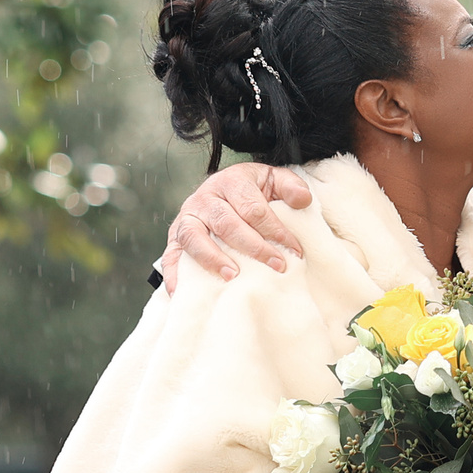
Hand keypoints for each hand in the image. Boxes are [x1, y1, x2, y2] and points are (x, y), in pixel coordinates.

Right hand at [158, 163, 314, 290]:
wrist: (225, 189)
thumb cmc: (254, 191)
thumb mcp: (274, 180)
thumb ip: (290, 186)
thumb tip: (302, 199)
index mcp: (231, 181)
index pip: (253, 209)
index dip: (276, 230)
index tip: (295, 251)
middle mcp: (205, 198)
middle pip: (227, 223)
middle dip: (254, 247)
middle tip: (277, 266)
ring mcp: (187, 217)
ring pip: (194, 237)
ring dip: (212, 258)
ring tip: (232, 276)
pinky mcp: (175, 237)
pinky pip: (171, 255)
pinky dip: (174, 273)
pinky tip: (182, 292)